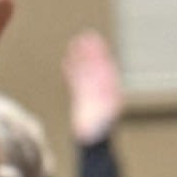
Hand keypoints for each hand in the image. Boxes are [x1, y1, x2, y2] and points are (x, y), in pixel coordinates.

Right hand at [65, 28, 124, 143]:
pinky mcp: (81, 98)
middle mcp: (101, 90)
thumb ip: (105, 100)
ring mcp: (90, 92)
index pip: (106, 68)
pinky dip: (71, 72)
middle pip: (95, 67)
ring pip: (84, 71)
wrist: (93, 140)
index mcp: (110, 91)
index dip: (100, 54)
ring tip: (75, 44)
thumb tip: (104, 88)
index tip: (96, 41)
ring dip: (80, 58)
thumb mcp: (105, 114)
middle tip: (86, 36)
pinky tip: (66, 61)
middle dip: (91, 52)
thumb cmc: (101, 131)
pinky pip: (75, 82)